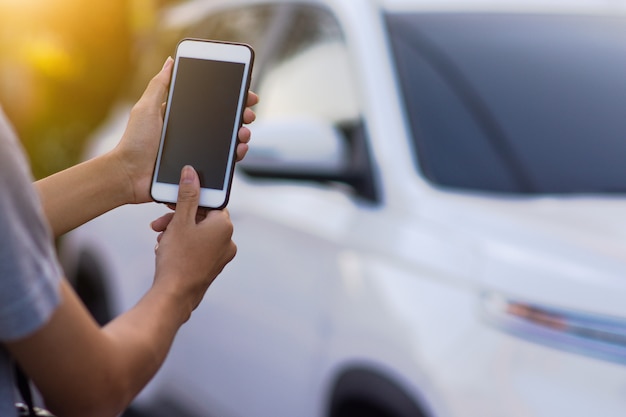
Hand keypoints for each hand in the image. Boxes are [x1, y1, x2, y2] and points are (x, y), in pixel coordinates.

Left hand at [111, 57, 258, 204]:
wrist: (130, 175)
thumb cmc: (134, 142)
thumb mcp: (146, 108)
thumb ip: (160, 85)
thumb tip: (171, 61)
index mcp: (182, 116)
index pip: (211, 103)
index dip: (230, 98)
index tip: (245, 94)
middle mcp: (192, 132)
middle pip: (224, 121)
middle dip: (241, 115)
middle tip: (248, 114)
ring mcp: (197, 150)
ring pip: (228, 140)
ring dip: (241, 135)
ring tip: (243, 133)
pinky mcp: (200, 169)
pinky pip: (223, 161)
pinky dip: (235, 154)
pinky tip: (239, 150)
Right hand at [151, 166, 235, 316]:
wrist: (174, 295)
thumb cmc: (178, 259)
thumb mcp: (180, 221)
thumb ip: (187, 195)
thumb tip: (191, 173)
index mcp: (224, 226)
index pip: (211, 202)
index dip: (190, 200)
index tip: (173, 202)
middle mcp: (228, 241)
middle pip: (202, 218)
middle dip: (178, 217)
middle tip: (159, 222)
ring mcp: (221, 256)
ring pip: (198, 233)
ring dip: (177, 231)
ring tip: (159, 237)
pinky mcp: (212, 267)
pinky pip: (198, 248)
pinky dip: (182, 244)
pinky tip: (165, 249)